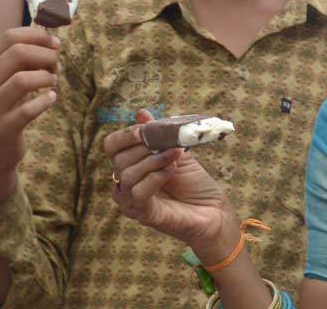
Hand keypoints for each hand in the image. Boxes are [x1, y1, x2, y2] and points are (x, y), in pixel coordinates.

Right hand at [0, 27, 58, 208]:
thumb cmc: (4, 108)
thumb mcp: (6, 80)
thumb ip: (21, 60)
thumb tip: (48, 38)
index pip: (8, 38)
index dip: (38, 36)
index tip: (55, 44)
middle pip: (18, 53)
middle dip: (46, 55)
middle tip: (56, 66)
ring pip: (23, 79)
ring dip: (46, 77)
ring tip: (52, 82)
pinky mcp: (2, 128)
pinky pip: (28, 110)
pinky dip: (45, 101)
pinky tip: (51, 99)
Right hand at [104, 110, 238, 261]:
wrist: (213, 211)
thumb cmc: (195, 184)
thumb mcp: (179, 153)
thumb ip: (160, 136)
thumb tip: (141, 112)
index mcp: (133, 165)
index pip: (112, 147)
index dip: (125, 135)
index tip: (144, 129)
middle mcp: (127, 183)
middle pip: (119, 159)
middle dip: (144, 146)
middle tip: (168, 143)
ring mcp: (132, 201)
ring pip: (127, 174)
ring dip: (154, 160)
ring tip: (175, 156)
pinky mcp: (143, 214)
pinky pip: (138, 193)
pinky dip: (155, 177)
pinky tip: (171, 172)